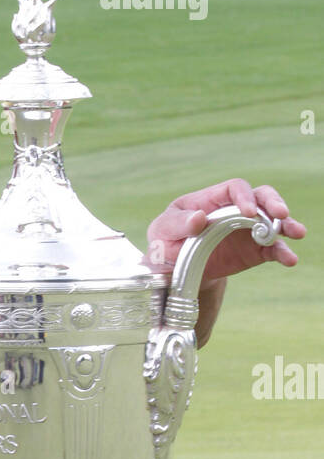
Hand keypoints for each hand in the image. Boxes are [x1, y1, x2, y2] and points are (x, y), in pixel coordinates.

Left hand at [146, 179, 305, 286]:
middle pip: (261, 197)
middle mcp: (234, 210)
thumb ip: (178, 223)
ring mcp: (247, 230)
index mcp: (213, 199)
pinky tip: (289, 259)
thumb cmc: (166, 241)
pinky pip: (271, 249)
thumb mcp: (163, 230)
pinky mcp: (254, 251)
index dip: (244, 197)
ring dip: (286, 225)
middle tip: (281, 214)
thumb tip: (198, 218)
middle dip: (273, 203)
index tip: (248, 212)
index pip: (235, 188)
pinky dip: (282, 252)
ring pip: (272, 220)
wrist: (175, 270)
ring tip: (296, 233)